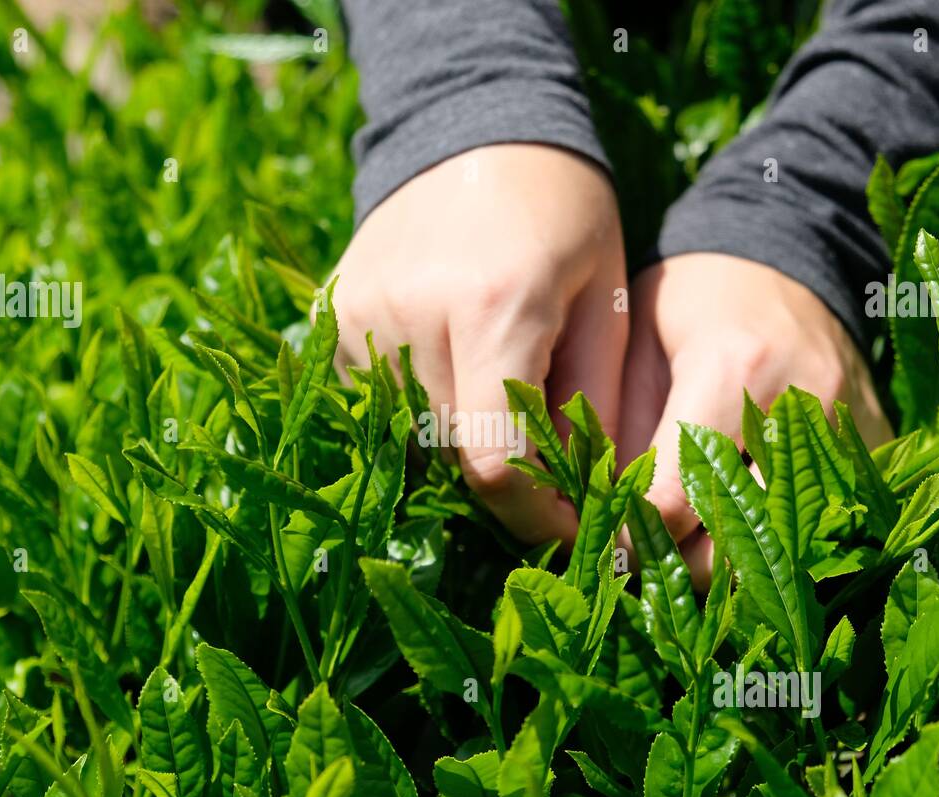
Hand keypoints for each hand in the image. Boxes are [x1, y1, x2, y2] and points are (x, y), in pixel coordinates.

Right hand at [331, 143, 627, 543]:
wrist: (472, 127)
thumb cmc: (563, 214)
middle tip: (552, 470)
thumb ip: (597, 405)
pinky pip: (378, 406)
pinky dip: (423, 412)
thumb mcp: (609, 300)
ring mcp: (357, 317)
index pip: (496, 462)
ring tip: (506, 408)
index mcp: (494, 305)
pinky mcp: (329, 320)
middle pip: (455, 456)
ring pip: (414, 438)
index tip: (575, 527)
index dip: (537, 514)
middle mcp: (410, 315)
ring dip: (465, 445)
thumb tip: (592, 505)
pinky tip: (458, 373)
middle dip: (510, 479)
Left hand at [618, 253, 891, 583]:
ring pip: (785, 546)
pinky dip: (781, 535)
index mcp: (735, 368)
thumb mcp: (637, 345)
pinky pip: (829, 525)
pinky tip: (743, 518)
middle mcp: (805, 403)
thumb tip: (607, 521)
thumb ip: (620, 432)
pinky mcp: (879, 444)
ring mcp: (851, 427)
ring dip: (731, 558)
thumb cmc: (695, 299)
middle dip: (682, 561)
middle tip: (647, 550)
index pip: (676, 498)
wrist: (788, 253)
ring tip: (692, 537)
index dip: (634, 533)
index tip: (612, 537)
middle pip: (737, 542)